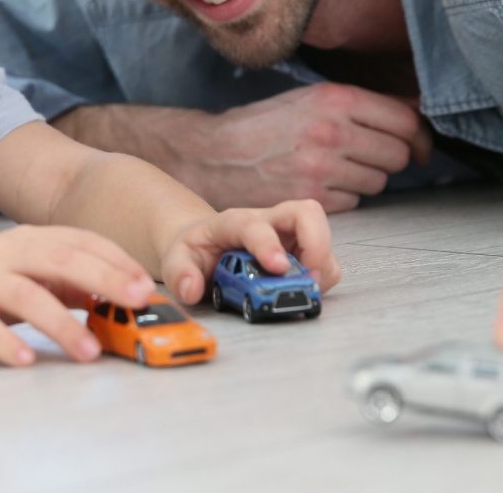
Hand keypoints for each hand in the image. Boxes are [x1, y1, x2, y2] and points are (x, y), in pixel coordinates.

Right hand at [0, 225, 154, 366]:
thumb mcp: (30, 278)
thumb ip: (69, 284)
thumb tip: (120, 298)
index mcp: (30, 241)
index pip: (80, 241)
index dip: (115, 260)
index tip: (146, 285)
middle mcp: (6, 253)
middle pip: (59, 259)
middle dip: (102, 278)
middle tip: (136, 302)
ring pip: (24, 294)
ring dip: (60, 323)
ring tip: (88, 351)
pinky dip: (5, 341)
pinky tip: (26, 359)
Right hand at [138, 84, 431, 210]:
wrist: (213, 154)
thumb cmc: (263, 125)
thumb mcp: (309, 99)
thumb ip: (360, 105)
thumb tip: (416, 111)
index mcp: (334, 99)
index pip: (404, 121)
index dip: (419, 137)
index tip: (419, 147)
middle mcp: (331, 132)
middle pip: (397, 155)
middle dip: (391, 159)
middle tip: (370, 157)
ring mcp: (321, 168)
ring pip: (378, 182)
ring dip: (366, 179)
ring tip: (337, 170)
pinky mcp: (310, 198)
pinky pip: (354, 203)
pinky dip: (343, 198)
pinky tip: (319, 185)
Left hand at [157, 199, 341, 304]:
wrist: (205, 247)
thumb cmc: (196, 250)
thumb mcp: (177, 260)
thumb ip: (179, 274)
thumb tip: (191, 289)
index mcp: (234, 222)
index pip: (255, 224)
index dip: (268, 244)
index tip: (277, 267)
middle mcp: (268, 223)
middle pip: (306, 212)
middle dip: (316, 243)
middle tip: (309, 276)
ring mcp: (289, 236)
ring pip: (323, 236)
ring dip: (321, 266)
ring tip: (304, 289)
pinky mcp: (302, 253)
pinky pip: (326, 262)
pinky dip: (322, 279)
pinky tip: (301, 290)